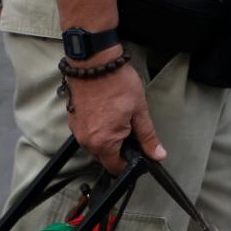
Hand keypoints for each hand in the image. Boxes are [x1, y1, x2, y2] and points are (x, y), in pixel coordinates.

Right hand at [65, 50, 166, 174]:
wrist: (94, 62)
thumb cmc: (116, 83)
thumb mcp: (139, 111)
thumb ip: (147, 137)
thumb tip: (157, 154)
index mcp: (104, 143)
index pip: (116, 168)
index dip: (128, 163)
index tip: (135, 151)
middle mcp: (87, 140)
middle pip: (104, 157)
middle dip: (117, 149)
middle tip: (128, 129)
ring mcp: (78, 130)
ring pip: (95, 145)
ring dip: (106, 138)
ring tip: (116, 117)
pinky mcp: (73, 119)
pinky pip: (87, 133)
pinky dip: (96, 128)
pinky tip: (104, 113)